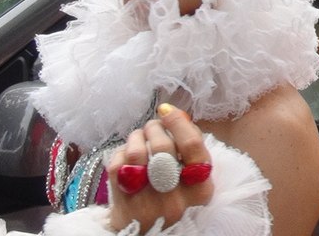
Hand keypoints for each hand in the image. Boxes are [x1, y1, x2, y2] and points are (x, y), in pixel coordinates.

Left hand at [107, 104, 213, 231]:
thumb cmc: (176, 203)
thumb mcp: (195, 183)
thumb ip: (191, 152)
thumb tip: (175, 115)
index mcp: (200, 191)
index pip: (192, 146)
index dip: (178, 122)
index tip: (168, 110)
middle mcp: (176, 200)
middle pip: (163, 146)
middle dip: (154, 127)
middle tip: (152, 127)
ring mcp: (148, 205)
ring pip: (137, 153)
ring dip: (136, 137)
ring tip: (138, 138)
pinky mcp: (123, 208)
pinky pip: (118, 166)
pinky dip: (120, 153)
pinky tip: (127, 156)